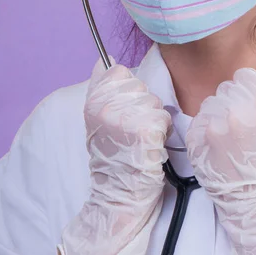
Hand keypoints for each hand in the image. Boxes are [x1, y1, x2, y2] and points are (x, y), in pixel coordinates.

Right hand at [58, 56, 171, 254]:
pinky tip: (150, 146)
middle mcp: (105, 106)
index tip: (124, 111)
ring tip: (141, 140)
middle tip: (133, 131)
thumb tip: (105, 60)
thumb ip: (101, 88)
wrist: (117, 195)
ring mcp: (125, 117)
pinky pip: (163, 118)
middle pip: (141, 87)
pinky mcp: (144, 131)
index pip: (119, 72)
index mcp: (91, 101)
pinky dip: (162, 132)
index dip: (128, 91)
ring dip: (154, 120)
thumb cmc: (112, 158)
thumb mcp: (97, 121)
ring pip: (155, 102)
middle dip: (144, 106)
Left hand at [185, 47, 255, 254]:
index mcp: (252, 107)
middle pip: (226, 88)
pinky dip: (207, 126)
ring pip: (211, 102)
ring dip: (220, 113)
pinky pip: (198, 118)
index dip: (252, 92)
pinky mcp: (192, 140)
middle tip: (246, 127)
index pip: (244, 76)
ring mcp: (207, 128)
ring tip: (232, 136)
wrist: (251, 197)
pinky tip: (219, 142)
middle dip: (236, 102)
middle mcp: (227, 114)